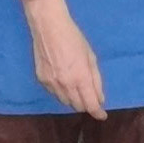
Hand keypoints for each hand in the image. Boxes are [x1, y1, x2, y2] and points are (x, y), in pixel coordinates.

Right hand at [25, 0, 105, 118]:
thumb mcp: (91, 57)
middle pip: (78, 106)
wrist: (48, 27)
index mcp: (81, 77)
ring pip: (65, 102)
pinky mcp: (41, 80)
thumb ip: (96, 80)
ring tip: (75, 85)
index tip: (102, 115)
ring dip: (73, 99)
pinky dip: (61, 91)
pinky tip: (63, 79)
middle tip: (89, 96)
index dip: (98, 112)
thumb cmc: (74, 38)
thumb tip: (99, 98)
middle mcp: (66, 84)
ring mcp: (52, 83)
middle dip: (86, 104)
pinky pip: (54, 93)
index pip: (90, 104)